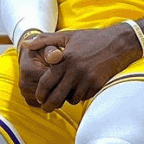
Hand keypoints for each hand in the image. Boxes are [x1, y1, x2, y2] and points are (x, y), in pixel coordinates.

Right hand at [16, 34, 62, 107]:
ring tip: (63, 84)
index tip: (69, 72)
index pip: (50, 83)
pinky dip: (52, 99)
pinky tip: (57, 90)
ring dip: (57, 95)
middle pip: (49, 95)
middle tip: (69, 80)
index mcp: (28, 71)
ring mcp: (25, 94)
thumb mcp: (48, 48)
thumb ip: (52, 52)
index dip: (62, 78)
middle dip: (61, 89)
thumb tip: (56, 56)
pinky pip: (45, 105)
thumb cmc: (43, 51)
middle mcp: (24, 84)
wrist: (32, 57)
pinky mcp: (29, 100)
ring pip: (48, 102)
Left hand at [26, 25, 142, 111]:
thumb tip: (25, 43)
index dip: (40, 93)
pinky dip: (80, 96)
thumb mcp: (67, 36)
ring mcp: (87, 78)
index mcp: (65, 59)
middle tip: (47, 107)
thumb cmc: (90, 39)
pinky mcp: (97, 84)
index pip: (46, 82)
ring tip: (66, 95)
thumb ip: (44, 40)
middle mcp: (74, 70)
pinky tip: (80, 89)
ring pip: (71, 99)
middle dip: (49, 105)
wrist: (118, 43)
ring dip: (67, 99)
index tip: (39, 98)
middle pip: (56, 96)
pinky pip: (84, 97)